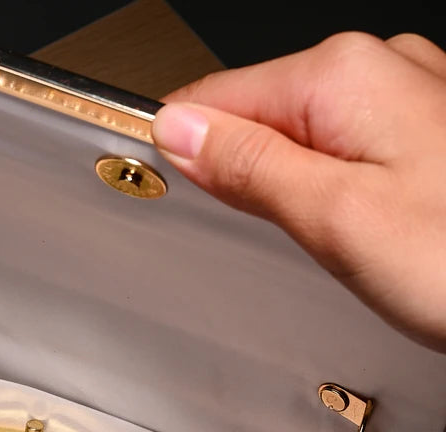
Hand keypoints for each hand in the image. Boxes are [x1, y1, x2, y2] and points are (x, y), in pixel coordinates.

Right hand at [151, 32, 445, 351]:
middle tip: (231, 232)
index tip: (142, 183)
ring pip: (293, 135)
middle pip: (254, 113)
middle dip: (226, 167)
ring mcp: (398, 98)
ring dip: (270, 182)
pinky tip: (327, 224)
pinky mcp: (413, 134)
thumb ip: (250, 167)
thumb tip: (179, 130)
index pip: (213, 98)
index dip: (173, 144)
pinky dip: (312, 185)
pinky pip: (333, 148)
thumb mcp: (334, 218)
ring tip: (287, 237)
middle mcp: (373, 70)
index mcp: (342, 77)